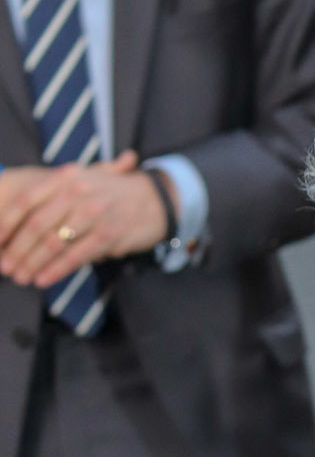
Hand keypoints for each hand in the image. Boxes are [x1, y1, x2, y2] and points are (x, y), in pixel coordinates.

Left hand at [0, 150, 167, 285]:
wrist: (156, 199)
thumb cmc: (114, 193)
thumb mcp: (84, 180)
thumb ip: (55, 193)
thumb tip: (21, 217)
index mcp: (66, 177)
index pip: (26, 200)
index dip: (6, 223)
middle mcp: (78, 192)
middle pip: (36, 224)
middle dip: (17, 249)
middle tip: (5, 266)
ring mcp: (94, 213)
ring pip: (54, 242)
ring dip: (33, 263)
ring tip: (20, 276)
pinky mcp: (108, 235)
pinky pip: (75, 256)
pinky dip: (55, 270)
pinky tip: (43, 279)